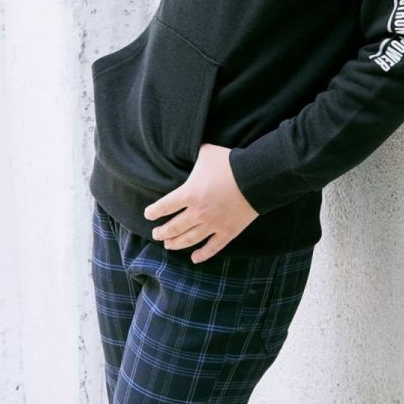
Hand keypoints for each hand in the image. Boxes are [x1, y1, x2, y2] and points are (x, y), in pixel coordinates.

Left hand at [143, 144, 259, 262]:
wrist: (255, 177)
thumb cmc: (229, 162)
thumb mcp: (206, 152)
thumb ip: (195, 154)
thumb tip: (188, 145)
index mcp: (189, 194)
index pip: (164, 206)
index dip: (154, 212)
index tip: (149, 215)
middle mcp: (197, 212)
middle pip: (173, 227)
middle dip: (162, 232)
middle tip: (156, 234)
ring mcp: (213, 224)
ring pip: (189, 239)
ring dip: (176, 244)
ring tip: (168, 245)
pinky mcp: (228, 231)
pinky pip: (212, 247)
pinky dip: (202, 254)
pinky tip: (194, 258)